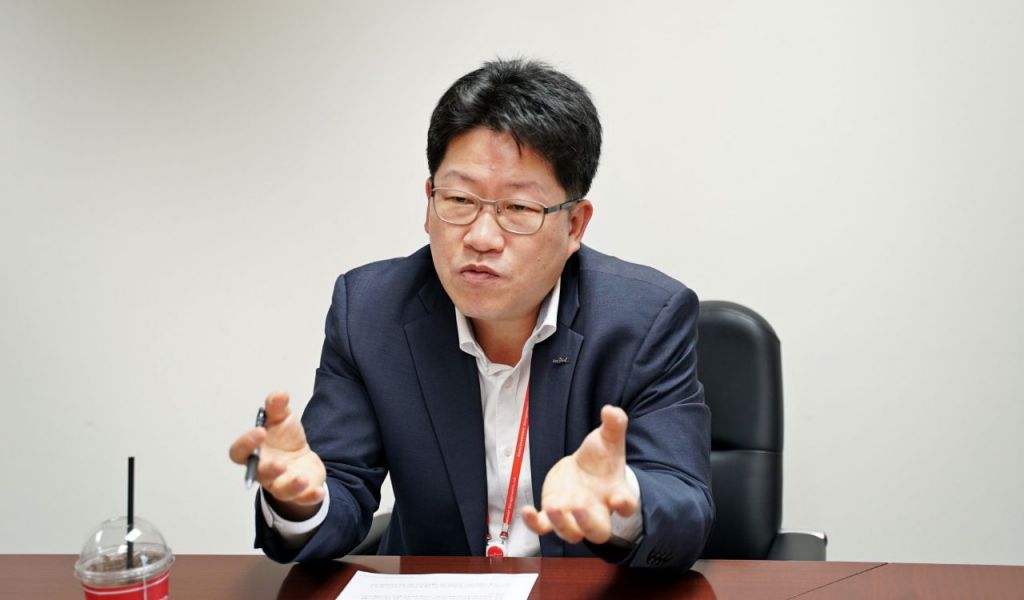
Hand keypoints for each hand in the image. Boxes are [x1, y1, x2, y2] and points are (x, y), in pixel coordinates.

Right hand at [228, 391, 325, 520]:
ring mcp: (282, 483)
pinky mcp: (300, 492)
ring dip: (291, 485)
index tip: (260, 432)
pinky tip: (318, 491)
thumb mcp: (281, 419)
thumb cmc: (284, 439)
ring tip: (301, 478)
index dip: (245, 444)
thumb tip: (279, 395)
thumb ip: (277, 407)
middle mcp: (265, 471)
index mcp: (255, 453)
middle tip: (278, 464)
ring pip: (281, 490)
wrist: (301, 459)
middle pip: (260, 475)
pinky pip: (303, 498)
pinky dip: (311, 496)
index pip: (239, 453)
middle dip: (268, 471)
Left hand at [522, 405, 637, 544]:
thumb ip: (614, 424)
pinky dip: (534, 523)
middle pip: (598, 532)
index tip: (620, 499)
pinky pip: (543, 526)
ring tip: (554, 506)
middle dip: (588, 524)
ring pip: (570, 532)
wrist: (585, 468)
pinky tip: (526, 510)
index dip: (625, 504)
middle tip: (580, 507)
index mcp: (615, 492)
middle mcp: (596, 510)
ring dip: (562, 524)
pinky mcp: (552, 513)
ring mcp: (573, 515)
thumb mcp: (609, 438)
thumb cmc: (602, 458)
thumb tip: (611, 410)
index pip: (627, 505)